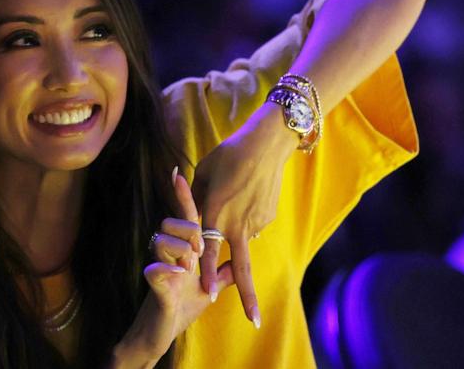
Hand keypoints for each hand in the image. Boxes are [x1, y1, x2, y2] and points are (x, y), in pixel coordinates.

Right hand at [110, 168, 233, 367]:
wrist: (161, 331)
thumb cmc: (183, 306)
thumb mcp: (211, 285)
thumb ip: (226, 269)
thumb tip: (244, 252)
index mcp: (183, 249)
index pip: (187, 217)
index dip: (182, 195)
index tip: (177, 171)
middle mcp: (168, 252)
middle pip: (172, 223)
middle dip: (188, 232)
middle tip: (199, 250)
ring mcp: (158, 265)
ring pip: (162, 241)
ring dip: (181, 253)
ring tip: (188, 268)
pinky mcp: (153, 284)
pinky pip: (155, 269)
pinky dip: (167, 271)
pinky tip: (178, 276)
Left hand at [193, 102, 295, 328]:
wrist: (266, 144)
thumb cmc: (228, 155)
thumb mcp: (203, 174)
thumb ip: (196, 200)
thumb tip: (195, 217)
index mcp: (214, 213)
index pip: (208, 252)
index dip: (207, 274)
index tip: (208, 296)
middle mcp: (236, 223)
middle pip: (243, 267)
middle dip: (249, 295)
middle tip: (254, 320)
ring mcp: (256, 221)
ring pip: (242, 236)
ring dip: (237, 228)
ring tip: (239, 194)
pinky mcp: (268, 216)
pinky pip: (253, 223)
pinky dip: (247, 215)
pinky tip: (249, 193)